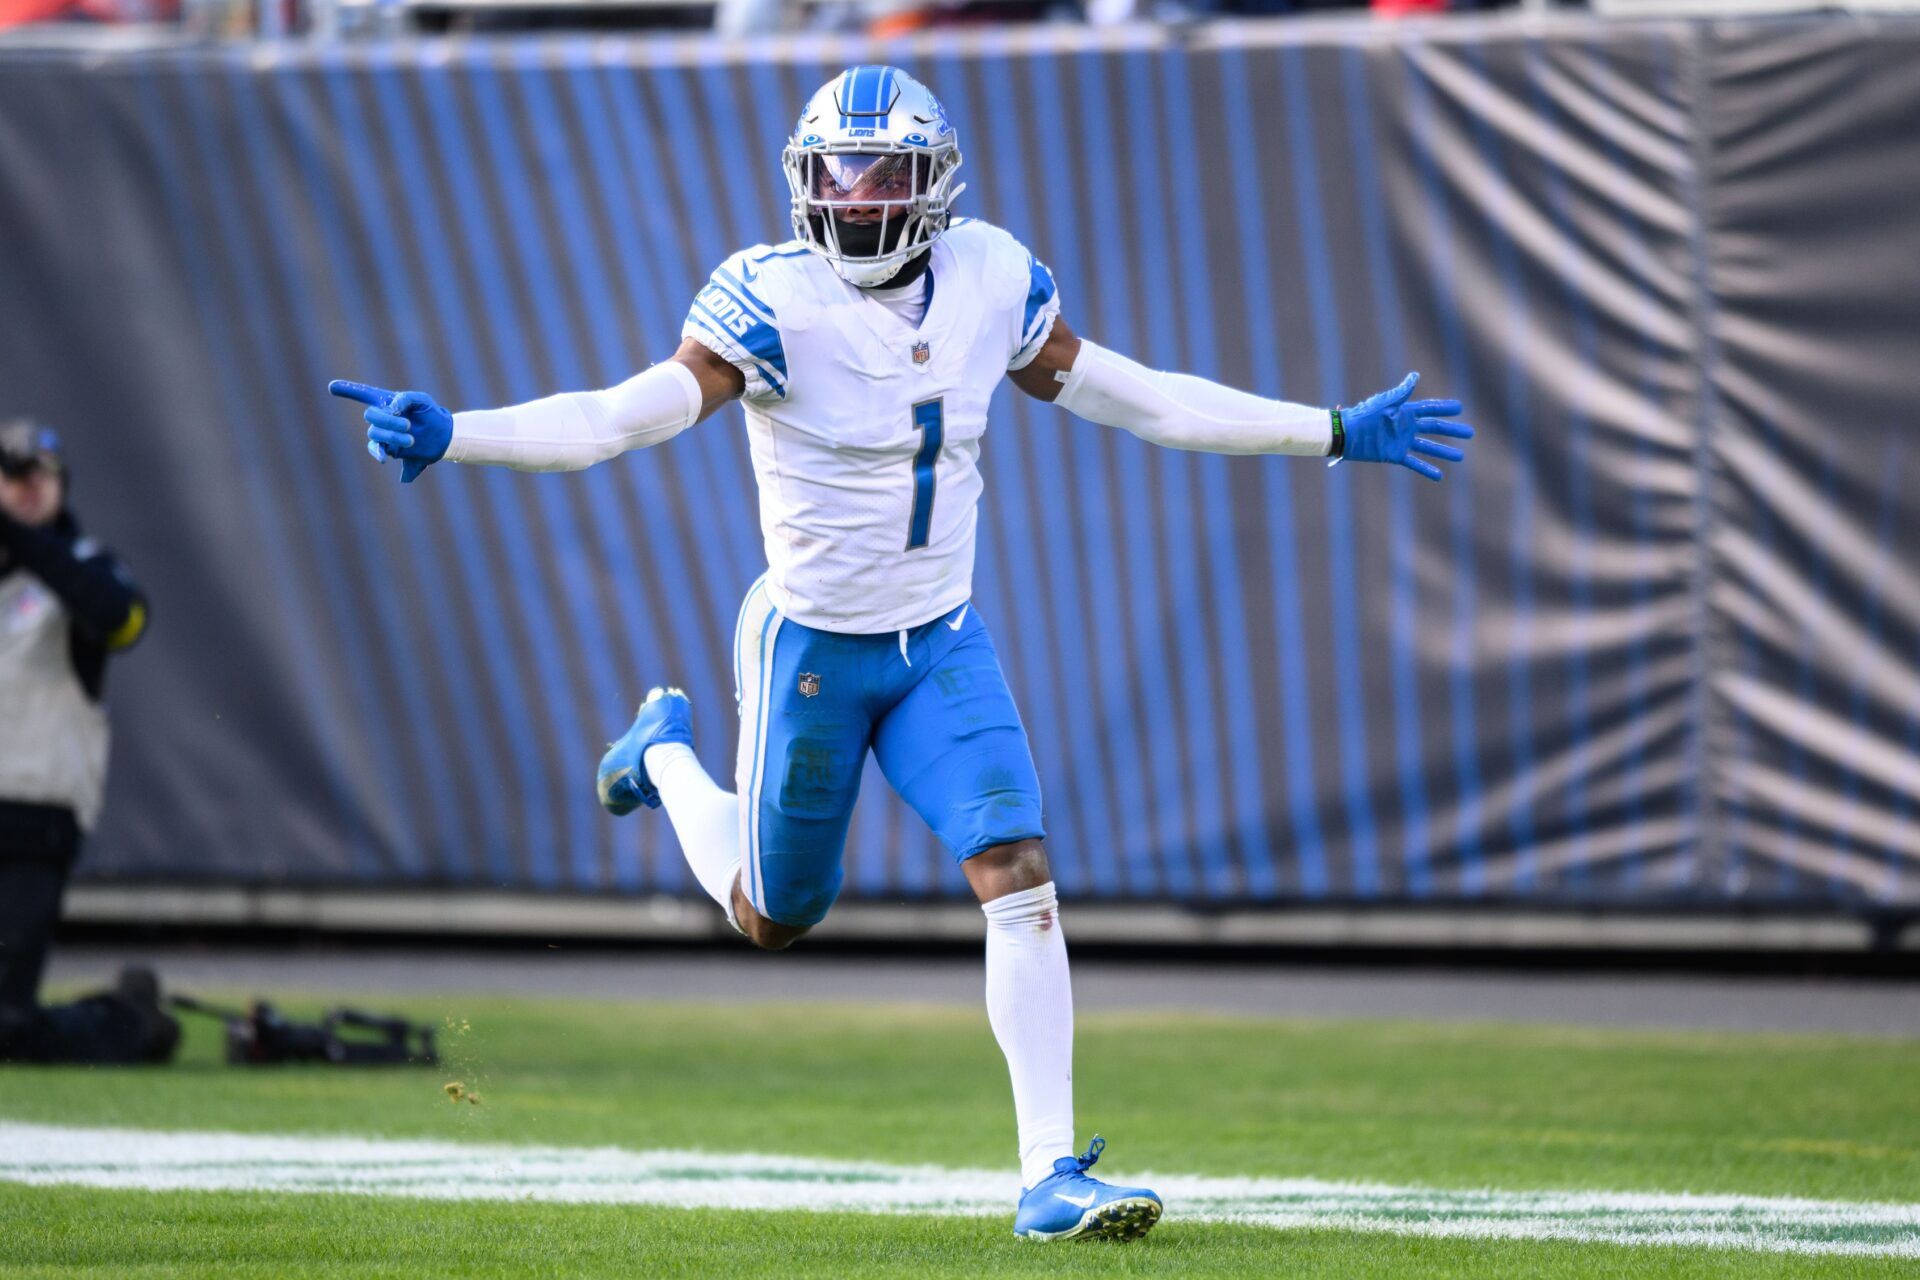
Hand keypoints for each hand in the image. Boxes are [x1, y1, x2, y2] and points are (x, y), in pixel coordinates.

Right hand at [327, 380, 452, 483]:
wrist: (444, 437)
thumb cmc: (432, 415)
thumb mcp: (422, 401)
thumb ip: (405, 398)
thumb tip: (390, 408)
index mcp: (389, 401)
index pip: (365, 394)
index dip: (349, 390)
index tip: (332, 387)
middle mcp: (383, 417)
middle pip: (372, 415)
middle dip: (387, 420)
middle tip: (407, 425)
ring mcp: (384, 433)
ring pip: (376, 433)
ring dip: (392, 436)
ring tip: (411, 440)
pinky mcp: (389, 448)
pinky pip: (376, 449)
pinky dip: (377, 453)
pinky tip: (382, 458)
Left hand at [1335, 372, 1473, 481]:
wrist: (1348, 433)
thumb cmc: (1364, 414)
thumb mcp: (1385, 401)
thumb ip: (1402, 392)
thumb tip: (1415, 375)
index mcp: (1405, 412)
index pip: (1430, 409)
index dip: (1445, 408)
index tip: (1460, 408)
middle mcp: (1406, 427)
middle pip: (1434, 428)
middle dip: (1452, 431)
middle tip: (1469, 433)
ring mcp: (1402, 442)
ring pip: (1429, 447)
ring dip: (1444, 451)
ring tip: (1460, 456)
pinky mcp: (1395, 455)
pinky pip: (1414, 463)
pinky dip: (1427, 469)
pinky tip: (1439, 475)